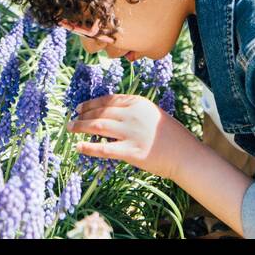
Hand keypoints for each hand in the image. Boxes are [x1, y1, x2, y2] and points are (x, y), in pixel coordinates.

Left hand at [66, 94, 198, 179]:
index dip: (92, 103)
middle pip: (101, 112)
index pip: (109, 100)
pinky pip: (104, 148)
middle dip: (83, 115)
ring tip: (70, 128)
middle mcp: (133, 115)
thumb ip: (133, 112)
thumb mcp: (152, 114)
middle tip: (71, 119)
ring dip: (81, 126)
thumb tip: (111, 114)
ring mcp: (131, 133)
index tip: (80, 107)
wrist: (184, 154)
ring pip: (98, 126)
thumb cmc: (170, 135)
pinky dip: (88, 147)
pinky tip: (78, 147)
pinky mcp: (130, 151)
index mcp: (138, 103)